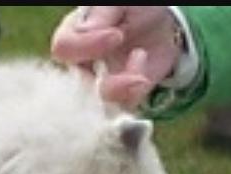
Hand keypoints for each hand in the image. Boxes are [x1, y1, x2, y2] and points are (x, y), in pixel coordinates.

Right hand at [50, 6, 181, 107]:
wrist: (165, 23)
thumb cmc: (136, 8)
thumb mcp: (118, 4)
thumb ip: (100, 15)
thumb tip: (83, 30)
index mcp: (76, 35)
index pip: (65, 48)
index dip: (86, 46)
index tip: (116, 35)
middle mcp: (84, 62)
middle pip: (77, 85)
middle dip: (102, 80)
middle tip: (128, 69)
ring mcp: (102, 82)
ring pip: (100, 100)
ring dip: (121, 90)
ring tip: (140, 76)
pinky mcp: (123, 96)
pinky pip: (123, 106)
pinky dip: (134, 95)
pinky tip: (144, 78)